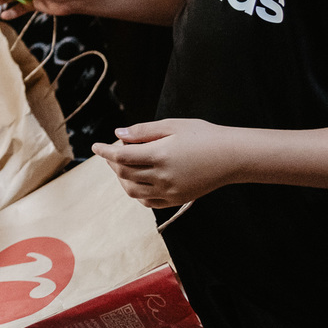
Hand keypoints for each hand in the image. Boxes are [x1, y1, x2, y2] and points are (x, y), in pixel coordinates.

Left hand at [91, 119, 237, 207]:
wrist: (232, 156)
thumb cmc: (203, 135)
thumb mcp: (172, 125)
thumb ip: (143, 131)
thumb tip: (118, 134)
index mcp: (160, 155)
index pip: (121, 156)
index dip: (104, 151)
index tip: (95, 146)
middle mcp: (163, 176)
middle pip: (124, 173)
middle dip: (112, 162)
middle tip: (110, 151)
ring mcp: (170, 191)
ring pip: (133, 191)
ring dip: (121, 179)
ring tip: (121, 166)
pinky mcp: (177, 200)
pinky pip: (149, 202)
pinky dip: (137, 193)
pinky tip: (137, 181)